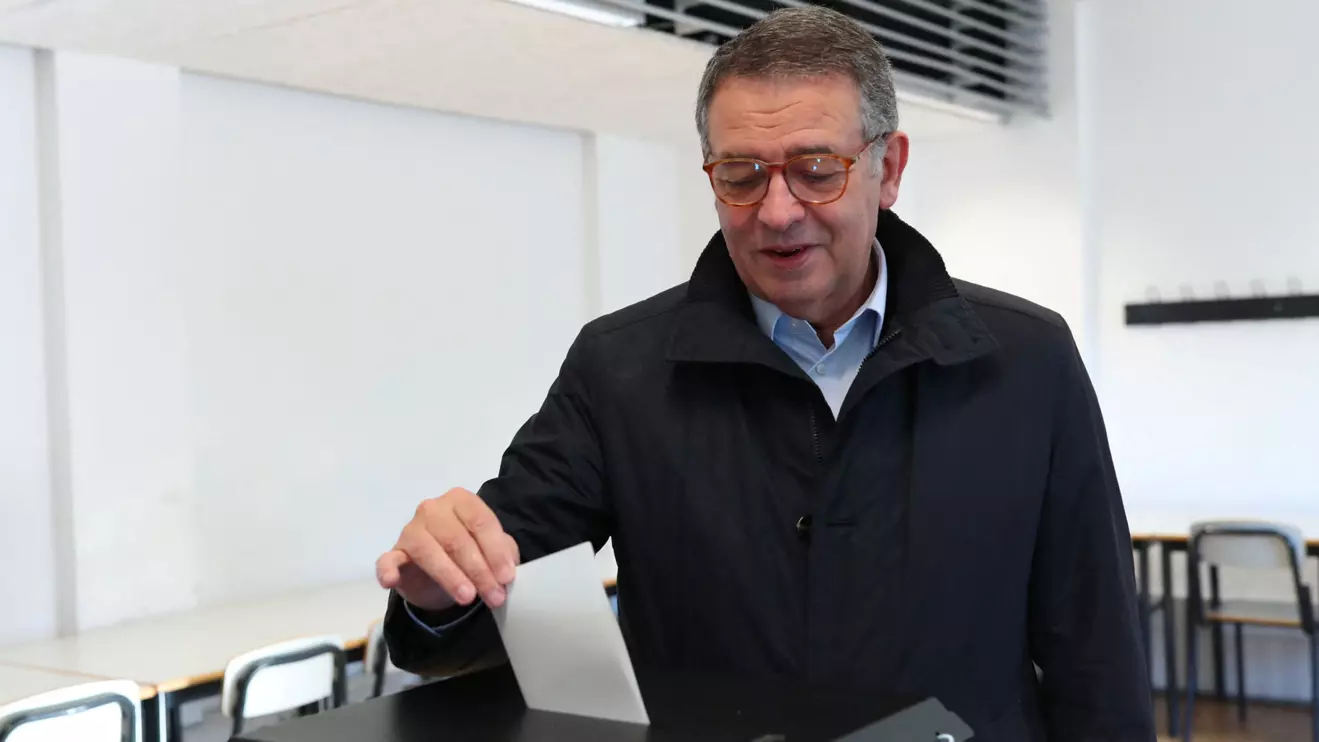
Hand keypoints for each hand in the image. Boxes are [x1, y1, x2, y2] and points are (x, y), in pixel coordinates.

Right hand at [376, 488, 519, 610]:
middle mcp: (433, 509)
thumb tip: (507, 571)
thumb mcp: (491, 550)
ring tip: (468, 598)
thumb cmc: (468, 554)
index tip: (507, 578)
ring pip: (429, 550)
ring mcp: (410, 529)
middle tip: (494, 596)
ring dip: (450, 576)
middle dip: (479, 571)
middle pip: (457, 538)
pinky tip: (391, 580)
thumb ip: (502, 554)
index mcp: (461, 500)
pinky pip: (387, 559)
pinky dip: (388, 569)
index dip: (496, 551)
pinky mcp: (394, 553)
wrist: (438, 574)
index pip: (480, 522)